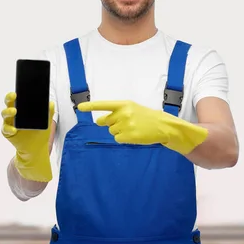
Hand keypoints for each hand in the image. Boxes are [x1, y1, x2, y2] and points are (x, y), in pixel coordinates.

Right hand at [1, 92, 53, 181]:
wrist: (36, 148)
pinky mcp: (8, 132)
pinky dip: (9, 128)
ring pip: (5, 114)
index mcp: (22, 108)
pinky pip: (5, 129)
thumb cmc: (39, 133)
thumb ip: (49, 112)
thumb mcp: (47, 122)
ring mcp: (9, 123)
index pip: (18, 98)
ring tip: (14, 111)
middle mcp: (14, 114)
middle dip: (9, 97)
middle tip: (14, 95)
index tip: (19, 89)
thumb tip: (51, 103)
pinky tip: (14, 129)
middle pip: (9, 103)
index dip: (17, 92)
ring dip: (8, 111)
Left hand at [77, 100, 207, 154]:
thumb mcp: (131, 109)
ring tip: (133, 129)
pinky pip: (118, 139)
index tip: (79, 107)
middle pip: (106, 122)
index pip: (103, 105)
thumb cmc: (146, 116)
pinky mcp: (129, 136)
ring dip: (120, 132)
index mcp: (124, 104)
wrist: (163, 125)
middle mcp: (124, 113)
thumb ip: (114, 113)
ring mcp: (127, 125)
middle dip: (111, 124)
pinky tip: (134, 135)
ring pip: (112, 132)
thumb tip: (98, 121)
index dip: (90, 106)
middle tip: (126, 123)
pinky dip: (124, 139)